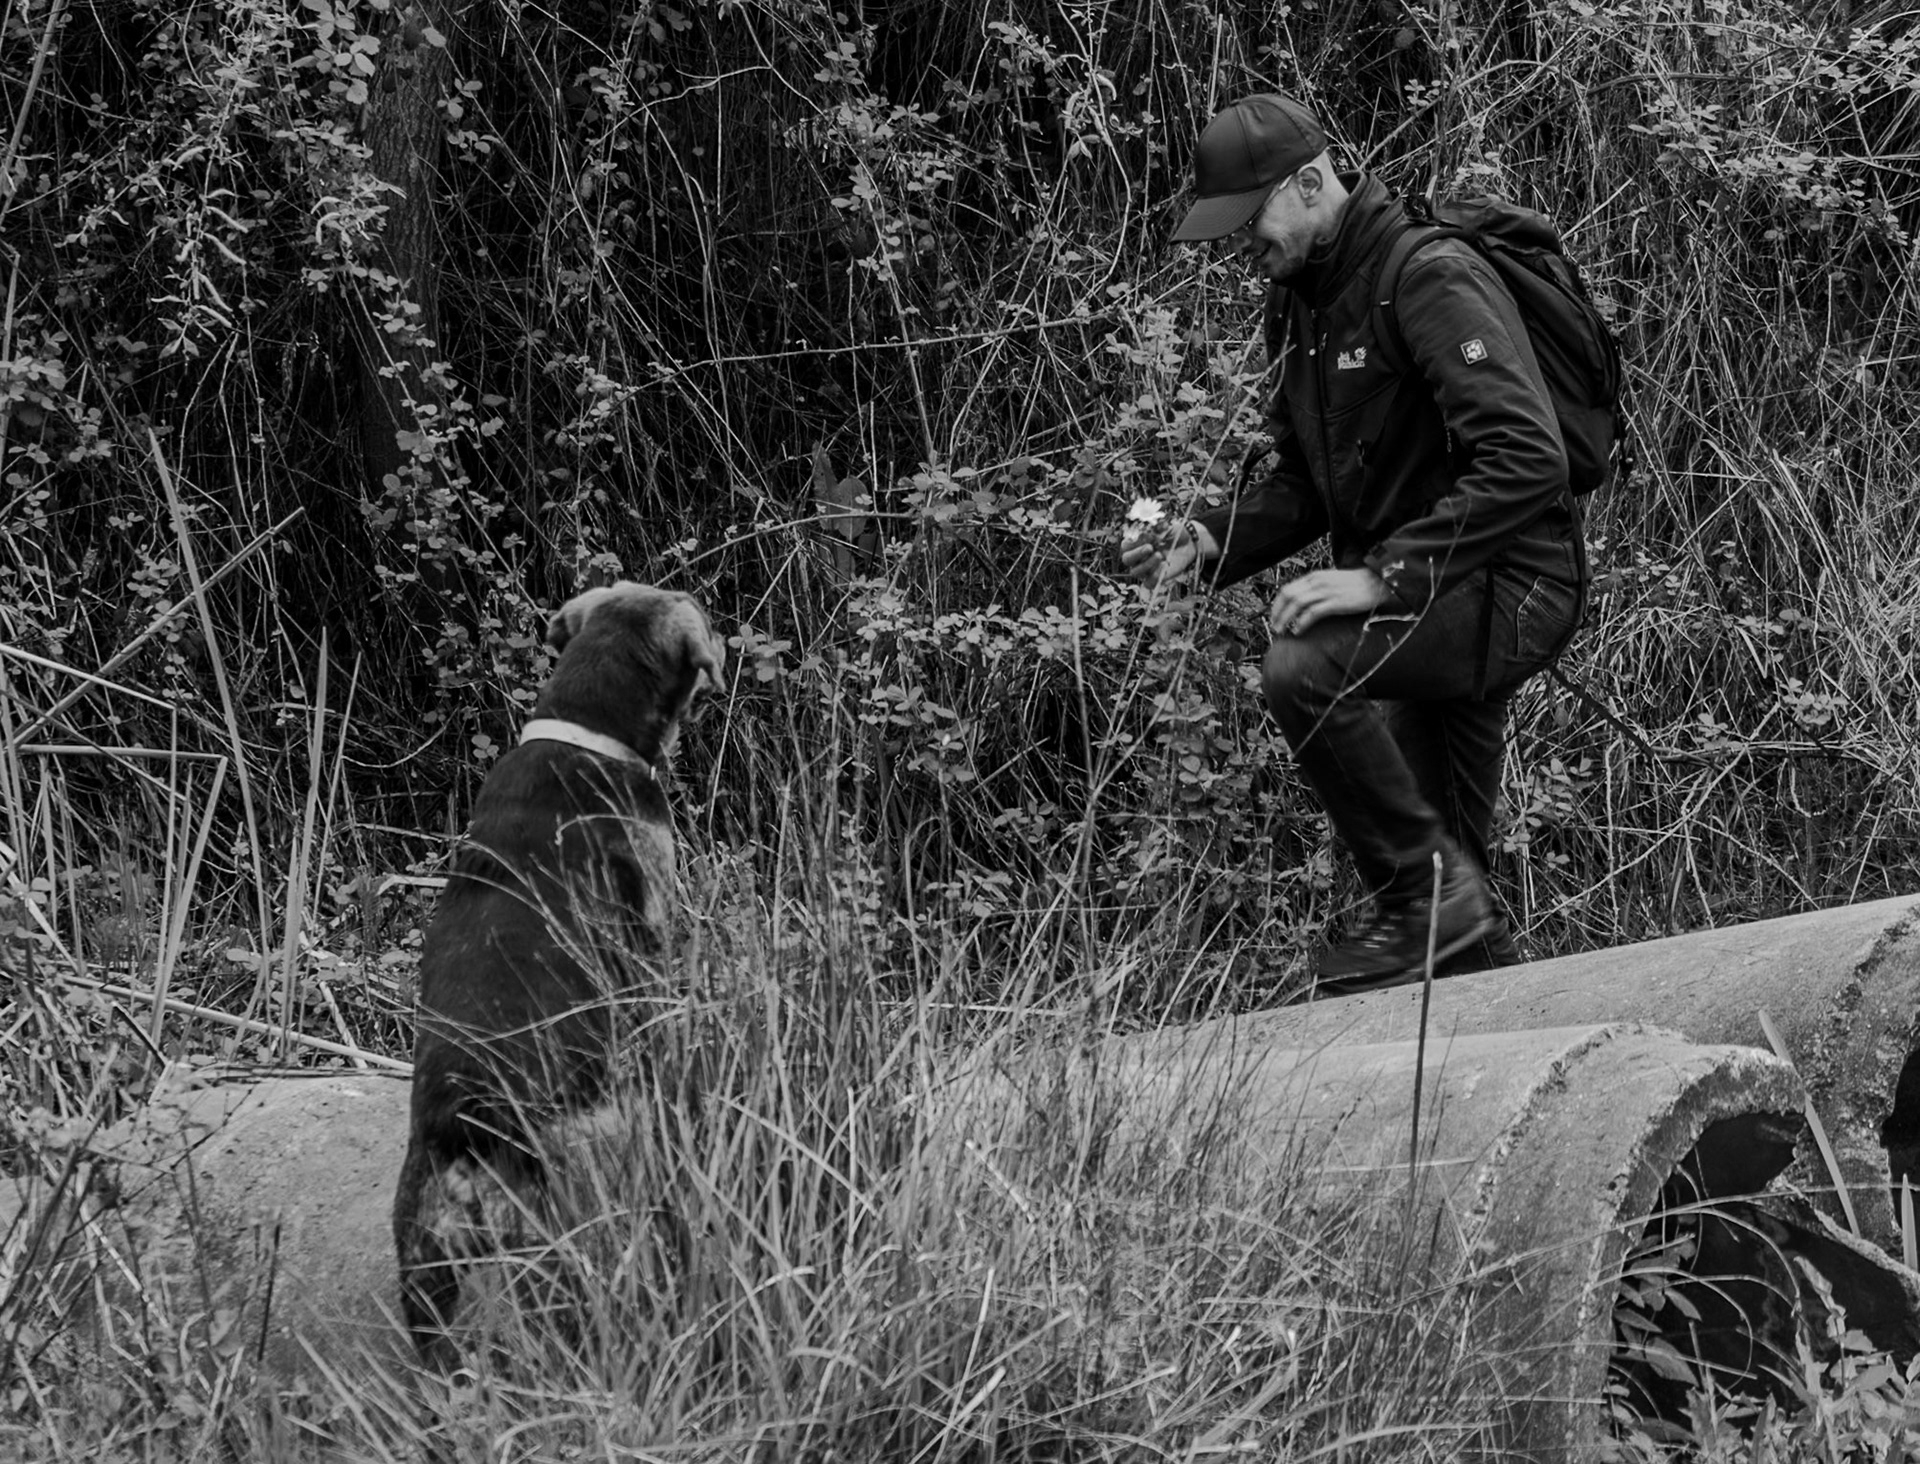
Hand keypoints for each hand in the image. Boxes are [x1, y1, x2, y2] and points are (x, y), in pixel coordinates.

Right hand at [1122, 523, 1217, 587]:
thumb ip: (1155, 528)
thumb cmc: (1173, 533)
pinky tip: (1165, 565)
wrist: (1188, 543)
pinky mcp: (1154, 579)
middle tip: (1149, 547)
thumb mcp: (1166, 527)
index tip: (1145, 537)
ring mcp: (1144, 570)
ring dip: (1147, 564)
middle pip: (1126, 559)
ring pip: (1136, 572)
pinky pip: (1148, 583)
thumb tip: (1146, 532)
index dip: (1132, 543)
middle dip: (1136, 554)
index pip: (1125, 546)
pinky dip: (1155, 576)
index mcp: (1135, 544)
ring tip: (1160, 555)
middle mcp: (1136, 558)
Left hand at [1268, 567, 1387, 636]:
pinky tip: (1297, 631)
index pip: (1288, 589)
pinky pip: (1313, 613)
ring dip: (1286, 618)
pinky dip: (1302, 622)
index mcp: (1315, 577)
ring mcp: (1326, 592)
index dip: (1277, 604)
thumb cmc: (1355, 584)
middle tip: (1274, 626)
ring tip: (1281, 631)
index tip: (1274, 616)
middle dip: (1277, 612)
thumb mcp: (1331, 581)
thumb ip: (1317, 588)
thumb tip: (1302, 602)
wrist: (1377, 581)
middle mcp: (1318, 582)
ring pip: (1297, 604)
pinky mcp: (1336, 602)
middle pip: (1289, 596)